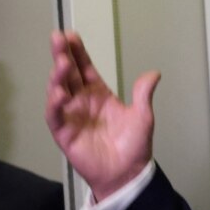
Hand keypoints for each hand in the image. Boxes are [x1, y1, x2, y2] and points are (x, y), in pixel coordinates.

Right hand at [45, 30, 159, 199]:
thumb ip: (143, 94)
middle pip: (68, 74)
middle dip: (62, 55)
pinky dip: (55, 105)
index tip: (71, 35)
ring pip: (58, 91)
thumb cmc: (133, 146)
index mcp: (98, 94)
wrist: (128, 174)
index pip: (84, 68)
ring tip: (61, 63)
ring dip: (58, 76)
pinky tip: (59, 93)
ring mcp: (71, 116)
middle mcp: (81, 102)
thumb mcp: (143, 116)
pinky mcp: (64, 134)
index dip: (78, 52)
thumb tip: (154, 73)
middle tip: (58, 37)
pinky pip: (55, 117)